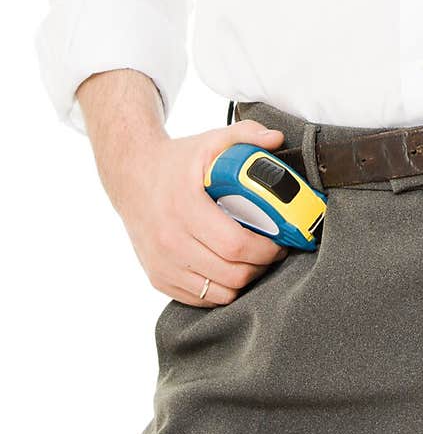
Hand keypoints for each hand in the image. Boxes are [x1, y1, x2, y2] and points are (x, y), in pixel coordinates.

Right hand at [99, 118, 287, 306]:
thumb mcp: (210, 141)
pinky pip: (200, 298)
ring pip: (219, 292)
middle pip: (231, 273)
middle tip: (272, 252)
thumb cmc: (176, 161)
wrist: (130, 176)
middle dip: (261, 266)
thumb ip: (246, 135)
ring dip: (243, 281)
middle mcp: (170, 239)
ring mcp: (162, 263)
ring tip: (253, 261)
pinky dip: (220, 290)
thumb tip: (277, 139)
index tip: (280, 241)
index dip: (266, 249)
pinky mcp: (158, 277)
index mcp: (186, 207)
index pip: (236, 245)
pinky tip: (229, 270)